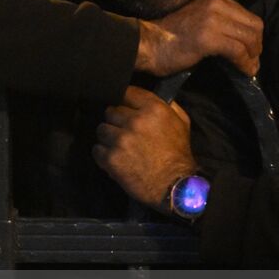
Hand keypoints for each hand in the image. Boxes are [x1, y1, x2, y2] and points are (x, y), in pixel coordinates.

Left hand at [92, 86, 197, 210]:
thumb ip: (167, 105)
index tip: (125, 108)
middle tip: (124, 132)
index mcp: (153, 109)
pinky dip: (103, 155)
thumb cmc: (179, 153)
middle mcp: (135, 121)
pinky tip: (115, 159)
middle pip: (111, 111)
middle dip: (116, 121)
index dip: (124, 100)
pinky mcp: (111, 158)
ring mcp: (121, 139)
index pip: (126, 92)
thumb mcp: (181, 123)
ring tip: (119, 146)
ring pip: (101, 129)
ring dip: (108, 137)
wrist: (174, 186)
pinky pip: (97, 149)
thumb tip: (150, 95)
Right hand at [135, 0, 263, 76]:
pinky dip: (245, 64)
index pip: (249, 16)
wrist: (147, 44)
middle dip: (256, 47)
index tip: (251, 51)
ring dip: (253, 57)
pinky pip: (238, 51)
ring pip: (249, 39)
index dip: (254, 36)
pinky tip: (244, 72)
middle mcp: (216, 3)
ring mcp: (212, 19)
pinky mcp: (209, 37)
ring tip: (249, 69)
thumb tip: (246, 39)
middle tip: (252, 61)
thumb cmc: (170, 35)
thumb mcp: (200, 18)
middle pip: (254, 26)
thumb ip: (221, 21)